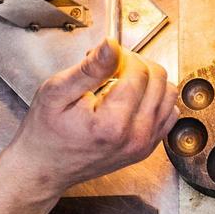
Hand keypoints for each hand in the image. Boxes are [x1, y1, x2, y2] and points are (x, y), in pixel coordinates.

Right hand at [3, 40, 177, 190]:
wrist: (45, 168)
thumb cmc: (45, 133)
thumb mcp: (57, 92)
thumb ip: (90, 68)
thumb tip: (112, 45)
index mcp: (113, 123)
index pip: (139, 71)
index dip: (122, 56)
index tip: (103, 59)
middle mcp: (135, 136)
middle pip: (158, 79)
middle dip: (136, 65)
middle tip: (110, 68)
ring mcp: (144, 145)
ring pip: (169, 94)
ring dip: (148, 80)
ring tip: (120, 83)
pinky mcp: (146, 148)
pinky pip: (168, 113)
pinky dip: (155, 99)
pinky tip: (131, 99)